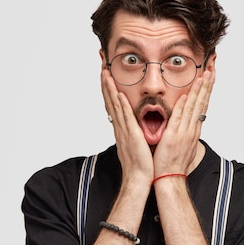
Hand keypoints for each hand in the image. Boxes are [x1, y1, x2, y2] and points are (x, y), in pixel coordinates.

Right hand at [101, 68, 153, 186]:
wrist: (139, 177)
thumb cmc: (141, 163)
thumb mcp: (137, 143)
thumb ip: (135, 131)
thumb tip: (137, 125)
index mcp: (122, 128)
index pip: (114, 104)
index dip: (109, 89)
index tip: (106, 75)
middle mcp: (120, 127)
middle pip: (110, 101)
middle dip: (105, 84)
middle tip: (102, 67)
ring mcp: (124, 131)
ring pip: (115, 106)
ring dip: (109, 89)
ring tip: (105, 73)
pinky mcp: (131, 135)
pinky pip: (124, 118)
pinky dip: (120, 105)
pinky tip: (118, 94)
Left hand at [152, 70, 213, 176]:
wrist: (170, 178)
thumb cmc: (173, 163)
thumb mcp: (181, 144)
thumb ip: (182, 130)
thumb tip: (183, 122)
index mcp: (193, 130)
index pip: (202, 106)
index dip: (206, 91)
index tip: (209, 78)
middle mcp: (192, 129)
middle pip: (202, 103)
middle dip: (207, 86)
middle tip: (211, 71)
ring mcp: (184, 132)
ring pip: (194, 108)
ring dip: (199, 91)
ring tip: (203, 76)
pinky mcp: (174, 136)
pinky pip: (179, 118)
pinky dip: (184, 107)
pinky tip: (187, 95)